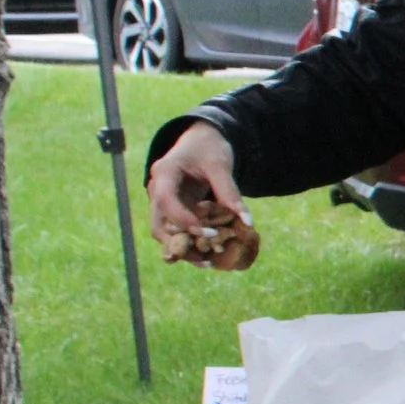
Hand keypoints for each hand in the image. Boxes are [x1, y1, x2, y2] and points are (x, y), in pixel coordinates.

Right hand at [146, 121, 253, 265]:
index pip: (165, 201)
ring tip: (209, 263)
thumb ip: (230, 192)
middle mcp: (157, 190)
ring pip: (166, 233)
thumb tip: (247, 222)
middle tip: (206, 259)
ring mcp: (163, 203)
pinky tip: (209, 255)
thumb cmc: (209, 148)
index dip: (183, 220)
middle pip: (159, 225)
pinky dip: (191, 243)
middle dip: (180, 244)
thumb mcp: (220, 164)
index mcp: (164, 173)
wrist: (202, 141)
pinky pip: (178, 232)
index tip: (207, 233)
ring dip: (184, 249)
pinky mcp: (174, 211)